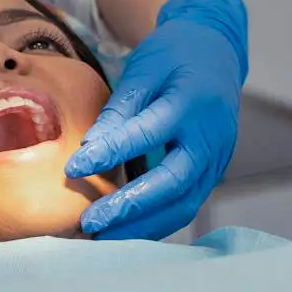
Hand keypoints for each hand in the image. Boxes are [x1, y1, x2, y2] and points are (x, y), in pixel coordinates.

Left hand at [66, 0, 247, 239]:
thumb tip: (89, 148)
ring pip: (184, 203)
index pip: (147, 134)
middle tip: (90, 223)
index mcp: (191, 103)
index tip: (72, 169)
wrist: (216, 52)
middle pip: (173, 182)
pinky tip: (126, 232)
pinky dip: (158, 221)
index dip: (110, 153)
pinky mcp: (214, 172)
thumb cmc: (172, 57)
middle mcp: (211, 137)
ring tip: (103, 239)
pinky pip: (187, 203)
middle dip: (131, 207)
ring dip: (144, 225)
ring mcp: (218, 159)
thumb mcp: (144, 68)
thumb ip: (120, 109)